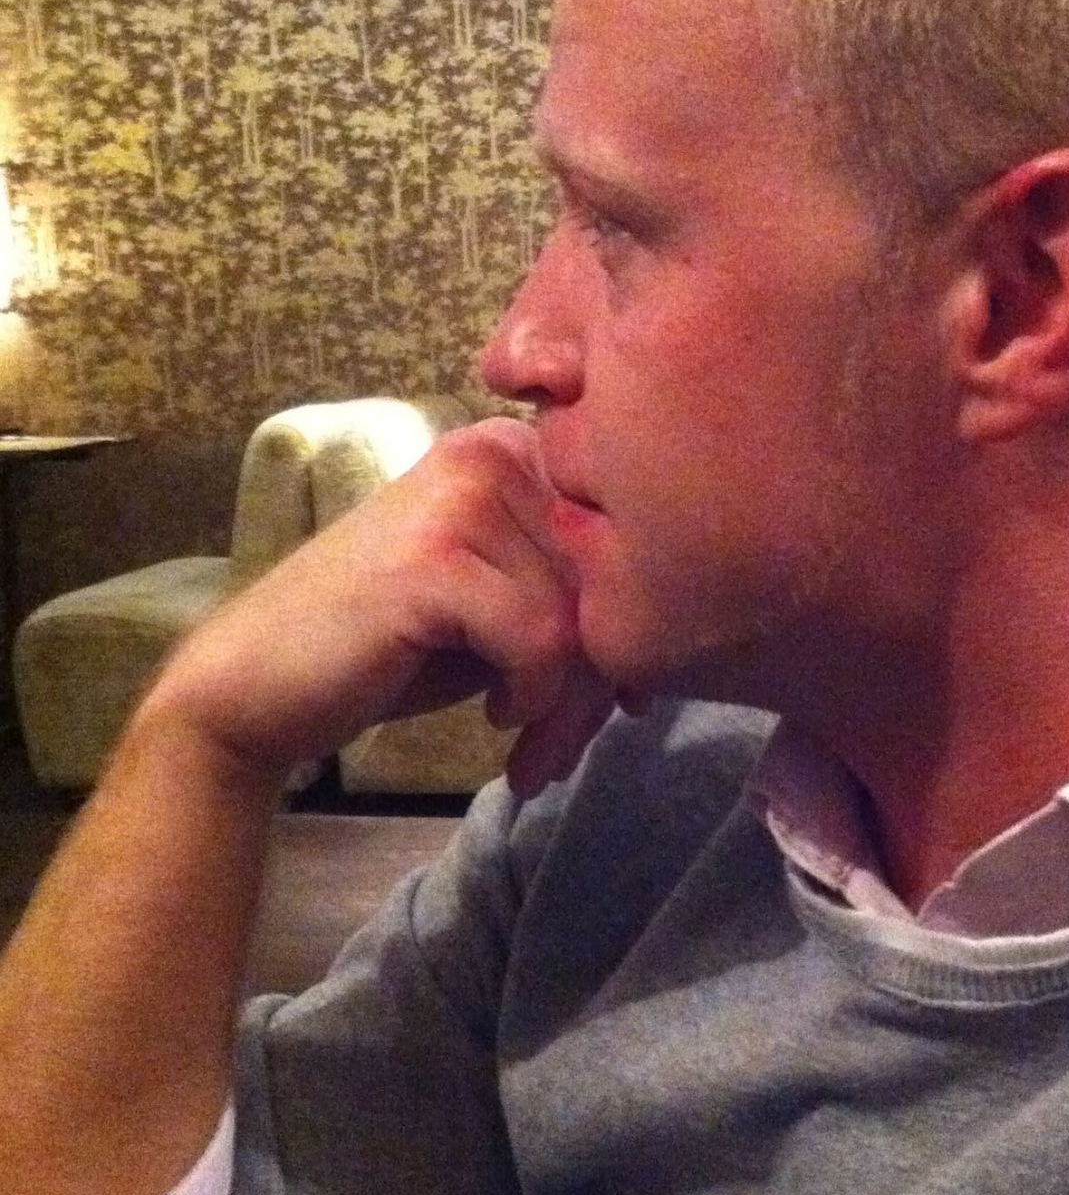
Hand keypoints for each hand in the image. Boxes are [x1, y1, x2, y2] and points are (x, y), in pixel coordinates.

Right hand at [142, 416, 614, 795]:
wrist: (259, 683)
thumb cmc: (392, 650)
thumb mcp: (504, 611)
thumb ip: (579, 600)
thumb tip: (682, 631)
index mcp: (517, 449)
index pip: (620, 539)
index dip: (627, 629)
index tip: (616, 701)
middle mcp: (493, 451)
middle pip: (607, 578)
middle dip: (599, 679)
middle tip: (562, 745)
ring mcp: (462, 497)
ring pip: (580, 616)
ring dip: (566, 703)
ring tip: (528, 744)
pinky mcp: (436, 556)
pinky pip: (541, 639)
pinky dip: (530, 694)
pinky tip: (493, 713)